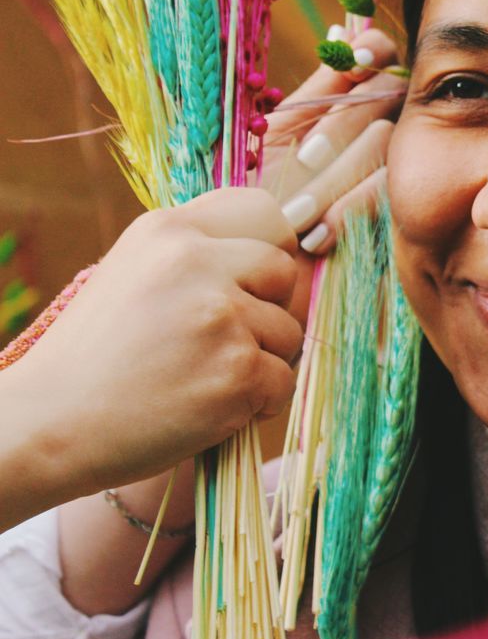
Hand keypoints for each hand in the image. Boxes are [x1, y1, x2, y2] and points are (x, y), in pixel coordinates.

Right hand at [10, 188, 301, 497]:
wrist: (48, 425)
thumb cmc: (95, 357)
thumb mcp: (133, 273)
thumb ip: (197, 256)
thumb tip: (282, 259)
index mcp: (168, 230)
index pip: (263, 213)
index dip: (270, 251)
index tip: (253, 283)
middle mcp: (196, 261)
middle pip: (285, 271)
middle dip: (272, 308)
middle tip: (228, 340)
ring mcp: (220, 315)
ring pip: (289, 331)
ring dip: (263, 361)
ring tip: (204, 378)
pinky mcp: (237, 369)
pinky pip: (283, 381)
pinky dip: (259, 403)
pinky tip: (210, 408)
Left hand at [263, 25, 401, 255]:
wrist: (248, 266)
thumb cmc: (247, 202)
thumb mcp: (269, 134)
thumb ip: (316, 88)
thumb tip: (343, 30)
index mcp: (338, 103)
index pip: (379, 57)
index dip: (373, 52)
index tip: (357, 61)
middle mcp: (369, 129)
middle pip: (382, 98)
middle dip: (339, 131)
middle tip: (305, 162)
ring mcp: (386, 171)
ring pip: (383, 146)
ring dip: (333, 181)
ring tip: (295, 212)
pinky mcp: (394, 215)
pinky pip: (383, 196)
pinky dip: (347, 213)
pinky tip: (316, 235)